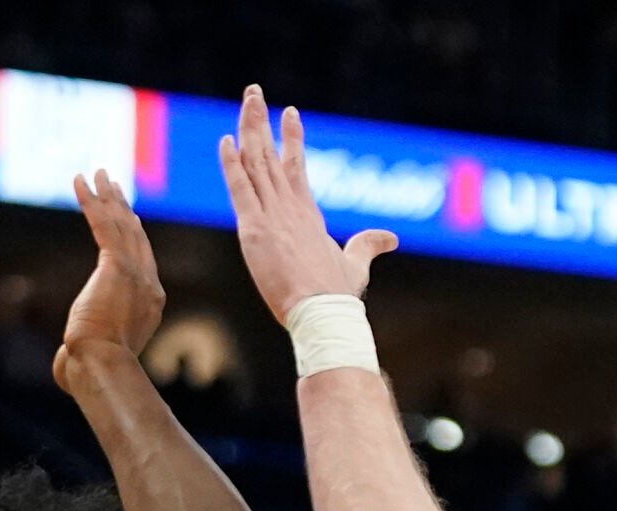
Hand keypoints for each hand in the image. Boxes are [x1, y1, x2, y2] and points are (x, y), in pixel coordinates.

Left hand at [52, 171, 165, 393]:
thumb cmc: (95, 365)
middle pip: (136, 236)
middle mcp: (149, 283)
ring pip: (121, 225)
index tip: (128, 216)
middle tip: (114, 185)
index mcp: (151, 302)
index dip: (135, 234)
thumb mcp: (99, 349)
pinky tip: (81, 182)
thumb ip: (91, 343)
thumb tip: (66, 362)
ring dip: (109, 196)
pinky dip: (92, 201)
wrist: (102, 362)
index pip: (143, 259)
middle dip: (124, 208)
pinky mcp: (116, 265)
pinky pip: (103, 224)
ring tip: (99, 173)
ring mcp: (136, 273)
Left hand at [218, 84, 396, 322]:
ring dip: (249, 128)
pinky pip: (240, 188)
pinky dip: (232, 163)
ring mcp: (272, 215)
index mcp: (308, 214)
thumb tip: (390, 238)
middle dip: (262, 120)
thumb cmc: (337, 295)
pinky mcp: (255, 228)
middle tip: (254, 92)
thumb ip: (367, 246)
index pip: (296, 166)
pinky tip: (225, 140)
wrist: (323, 312)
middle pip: (272, 154)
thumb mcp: (355, 265)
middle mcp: (290, 207)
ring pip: (256, 162)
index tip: (289, 113)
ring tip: (248, 99)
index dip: (291, 138)